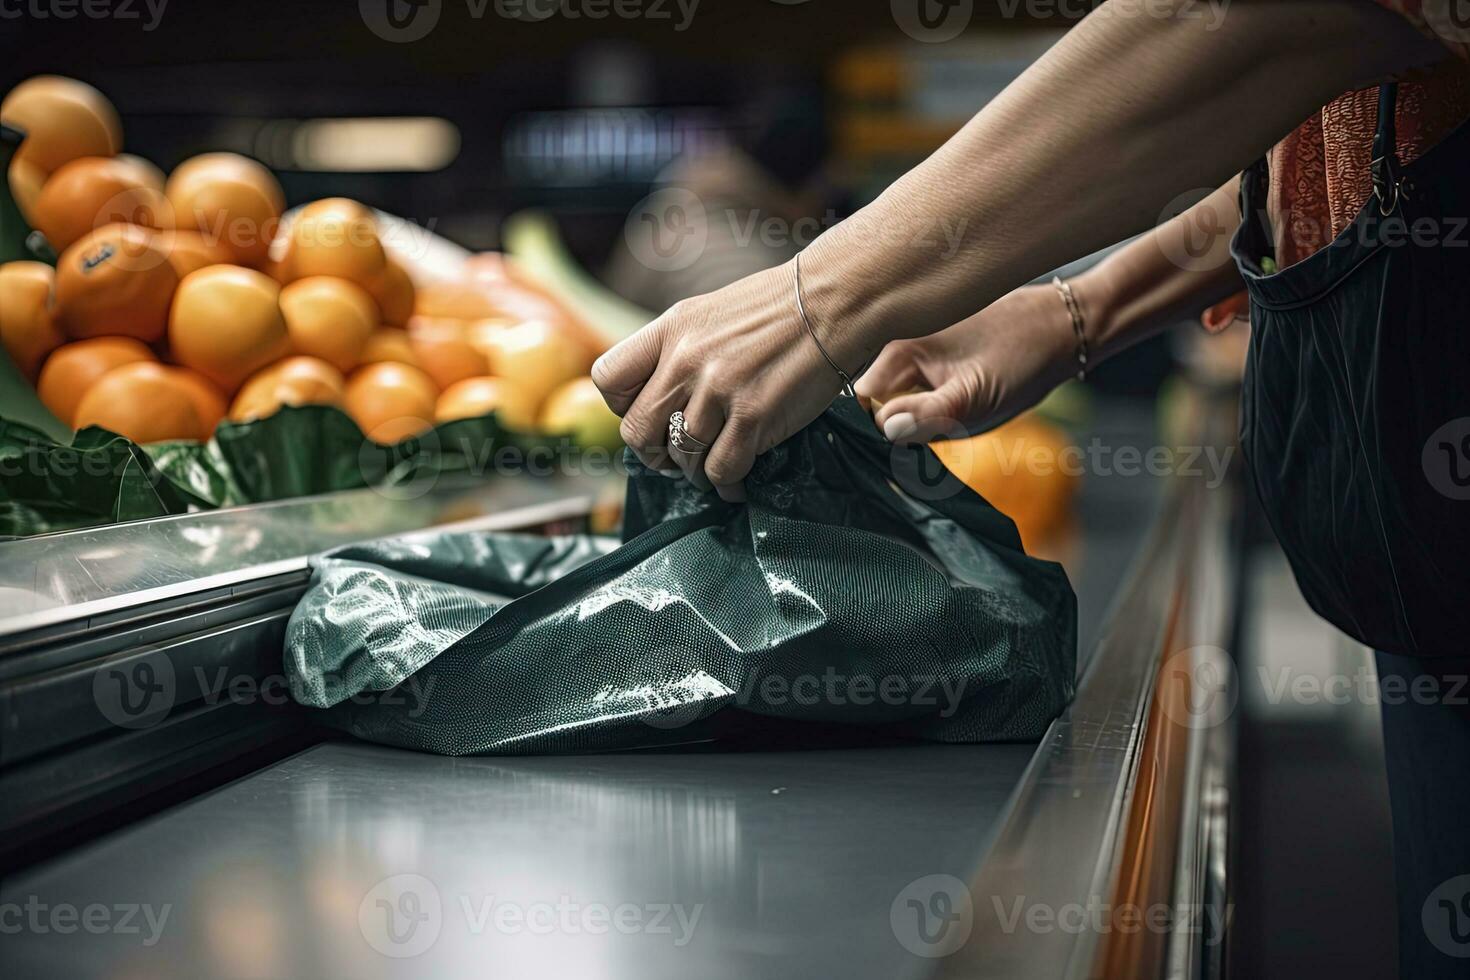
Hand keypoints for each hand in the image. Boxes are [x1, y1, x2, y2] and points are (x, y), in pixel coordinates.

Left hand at [592, 259, 863, 501]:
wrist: (833, 301)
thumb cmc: (777, 308)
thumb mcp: (709, 313)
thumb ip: (677, 349)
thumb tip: (659, 395)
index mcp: (669, 329)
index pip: (608, 379)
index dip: (622, 406)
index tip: (648, 412)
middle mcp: (685, 359)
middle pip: (637, 431)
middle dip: (654, 453)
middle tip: (674, 457)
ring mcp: (718, 390)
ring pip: (682, 456)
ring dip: (695, 471)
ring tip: (712, 466)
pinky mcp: (753, 417)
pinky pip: (721, 469)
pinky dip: (727, 482)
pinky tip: (737, 479)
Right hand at [855, 282, 1080, 443]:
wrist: (1062, 329)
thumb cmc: (1023, 358)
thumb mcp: (976, 395)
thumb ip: (929, 415)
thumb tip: (885, 430)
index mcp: (897, 348)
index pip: (859, 403)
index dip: (876, 431)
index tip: (909, 446)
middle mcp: (896, 346)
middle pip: (873, 404)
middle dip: (897, 427)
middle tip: (939, 434)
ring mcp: (912, 353)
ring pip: (894, 402)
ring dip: (915, 420)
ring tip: (954, 418)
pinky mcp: (928, 360)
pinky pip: (912, 393)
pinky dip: (928, 409)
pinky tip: (958, 407)